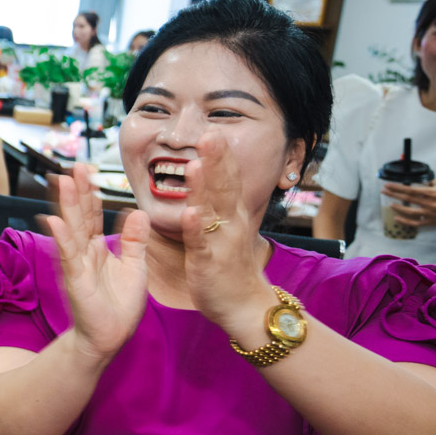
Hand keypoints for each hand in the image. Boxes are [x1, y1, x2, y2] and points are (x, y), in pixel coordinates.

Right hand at [40, 164, 148, 361]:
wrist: (110, 337)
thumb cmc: (119, 305)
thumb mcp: (135, 267)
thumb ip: (135, 240)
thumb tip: (137, 211)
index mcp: (98, 248)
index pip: (93, 214)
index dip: (92, 192)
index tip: (90, 169)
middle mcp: (84, 252)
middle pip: (80, 215)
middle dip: (78, 191)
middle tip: (76, 166)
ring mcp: (77, 265)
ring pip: (72, 230)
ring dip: (67, 206)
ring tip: (64, 182)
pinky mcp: (76, 280)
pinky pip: (69, 256)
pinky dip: (63, 239)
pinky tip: (55, 222)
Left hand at [179, 134, 278, 337]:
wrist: (244, 305)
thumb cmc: (231, 265)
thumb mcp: (227, 227)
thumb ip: (219, 202)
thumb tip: (210, 177)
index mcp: (232, 213)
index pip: (229, 178)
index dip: (222, 155)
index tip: (213, 129)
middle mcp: (231, 222)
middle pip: (224, 186)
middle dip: (216, 160)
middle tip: (210, 133)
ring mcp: (221, 241)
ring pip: (212, 210)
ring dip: (204, 188)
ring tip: (194, 165)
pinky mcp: (209, 262)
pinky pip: (201, 243)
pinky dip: (195, 228)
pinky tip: (190, 214)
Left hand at [381, 180, 435, 229]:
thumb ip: (429, 183)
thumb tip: (417, 181)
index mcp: (432, 193)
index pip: (410, 189)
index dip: (397, 187)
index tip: (388, 184)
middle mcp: (430, 203)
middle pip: (407, 198)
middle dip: (393, 194)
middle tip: (383, 191)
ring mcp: (430, 214)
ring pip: (409, 212)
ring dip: (397, 208)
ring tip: (390, 204)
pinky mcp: (432, 222)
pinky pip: (415, 223)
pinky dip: (404, 221)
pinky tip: (397, 218)